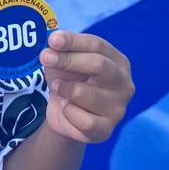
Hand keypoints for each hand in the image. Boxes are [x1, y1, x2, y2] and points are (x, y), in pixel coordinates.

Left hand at [39, 30, 133, 144]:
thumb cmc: (69, 79)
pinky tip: (67, 108)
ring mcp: (118, 108)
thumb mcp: (64, 59)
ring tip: (59, 88)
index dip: (73, 41)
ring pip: (83, 93)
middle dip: (68, 60)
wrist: (65, 113)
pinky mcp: (106, 129)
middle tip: (45, 57)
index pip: (97, 45)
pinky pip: (81, 119)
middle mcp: (124, 83)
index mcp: (117, 61)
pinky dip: (67, 111)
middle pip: (98, 65)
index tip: (52, 39)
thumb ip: (61, 47)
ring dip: (63, 88)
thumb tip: (53, 39)